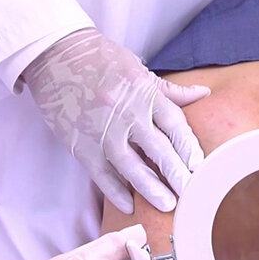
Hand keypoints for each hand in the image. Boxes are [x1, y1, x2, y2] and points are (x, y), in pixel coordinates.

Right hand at [22, 28, 209, 213]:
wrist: (54, 54)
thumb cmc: (101, 59)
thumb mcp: (139, 69)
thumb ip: (170, 90)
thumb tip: (204, 93)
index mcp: (144, 93)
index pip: (174, 125)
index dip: (188, 147)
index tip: (198, 166)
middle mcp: (126, 113)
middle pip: (157, 149)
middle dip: (176, 173)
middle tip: (191, 193)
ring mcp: (102, 130)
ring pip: (130, 166)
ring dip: (150, 188)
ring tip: (167, 204)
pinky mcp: (80, 143)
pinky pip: (101, 173)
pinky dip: (115, 191)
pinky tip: (129, 206)